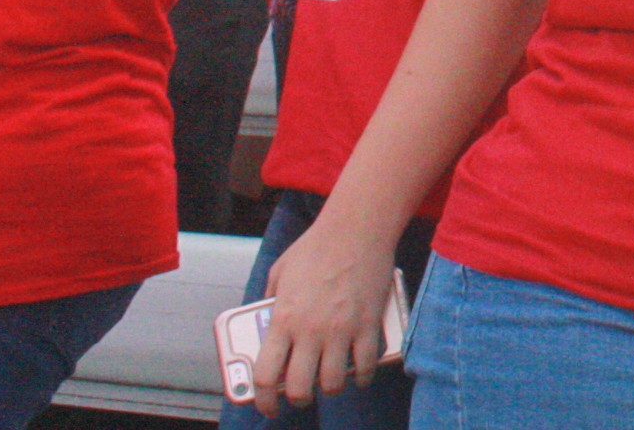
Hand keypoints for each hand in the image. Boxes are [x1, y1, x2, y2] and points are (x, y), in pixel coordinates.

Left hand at [248, 218, 399, 412]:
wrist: (357, 228)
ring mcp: (342, 330)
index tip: (267, 405)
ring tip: (331, 382)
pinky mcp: (369, 324)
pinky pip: (366, 365)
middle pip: (300, 389)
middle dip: (299, 400)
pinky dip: (362, 376)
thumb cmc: (316, 245)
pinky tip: (359, 374)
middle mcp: (310, 331)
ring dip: (331, 388)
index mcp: (283, 319)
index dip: (264, 400)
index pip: (265, 376)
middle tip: (301, 396)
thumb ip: (270, 299)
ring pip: (334, 383)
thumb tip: (267, 317)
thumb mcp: (280, 271)